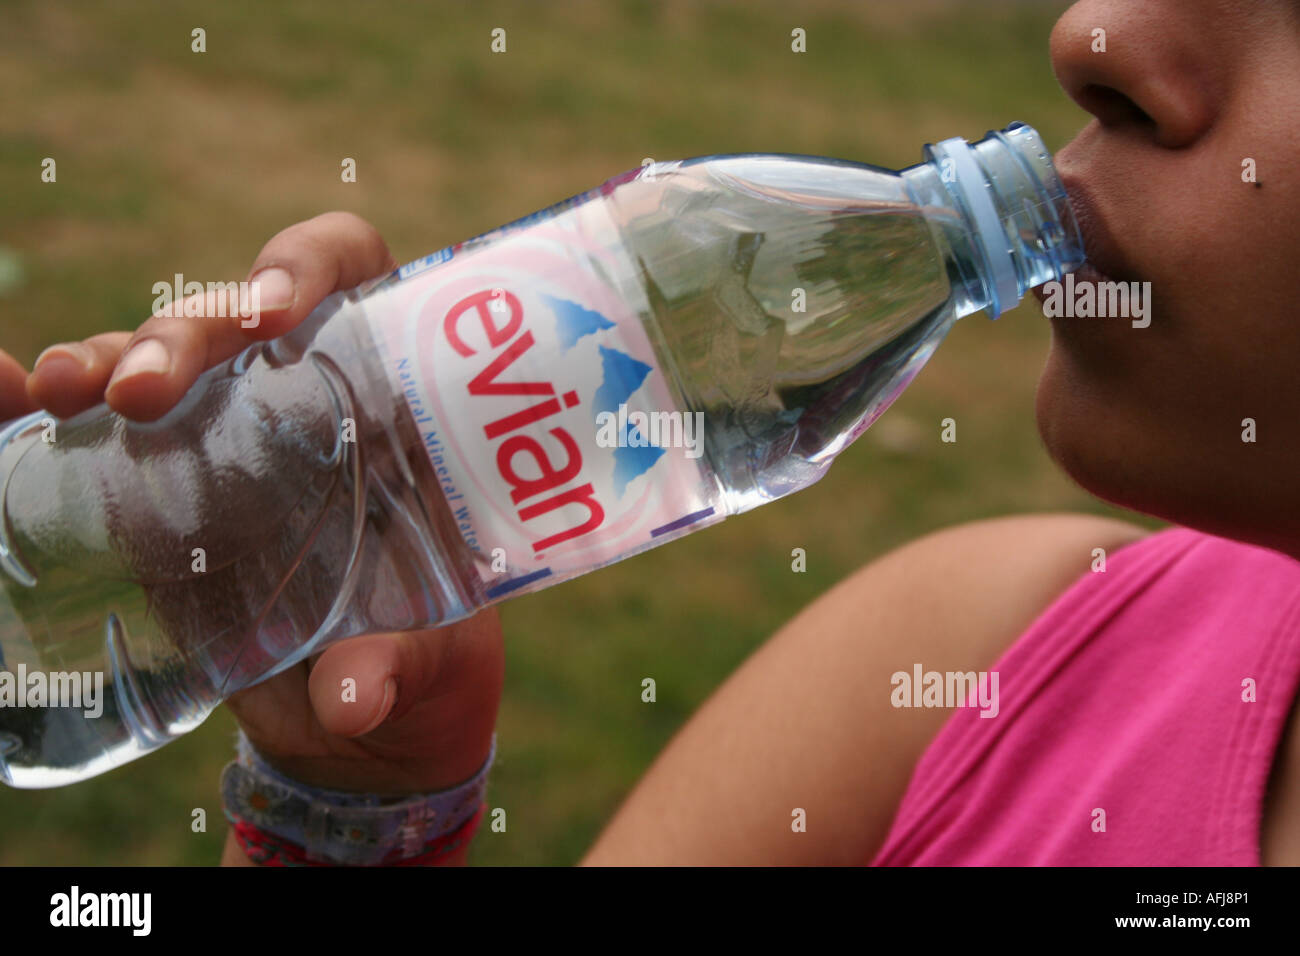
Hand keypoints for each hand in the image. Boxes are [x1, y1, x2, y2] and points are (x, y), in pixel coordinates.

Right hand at [24, 212, 503, 810]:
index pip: (352, 279)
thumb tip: (349, 699)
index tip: (280, 312)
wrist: (362, 716)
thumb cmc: (416, 661)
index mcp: (389, 405)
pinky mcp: (163, 487)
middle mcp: (302, 399)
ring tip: (68, 390)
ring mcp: (225, 437)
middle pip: (239, 317)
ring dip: (113, 358)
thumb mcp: (422, 667)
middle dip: (188, 332)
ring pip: (162, 359)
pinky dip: (53, 399)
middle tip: (147, 391)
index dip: (311, 265)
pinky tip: (14, 395)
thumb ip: (395, 671)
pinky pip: (103, 422)